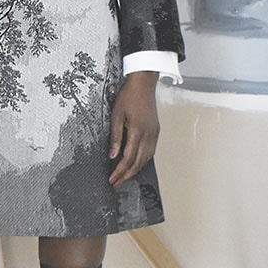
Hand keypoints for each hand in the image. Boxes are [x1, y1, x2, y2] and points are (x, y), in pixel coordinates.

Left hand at [108, 71, 159, 186]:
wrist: (143, 84)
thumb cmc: (128, 96)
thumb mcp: (116, 116)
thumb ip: (115, 138)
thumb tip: (112, 156)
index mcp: (137, 131)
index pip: (128, 159)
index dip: (119, 171)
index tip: (112, 179)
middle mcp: (148, 135)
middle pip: (138, 163)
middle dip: (126, 175)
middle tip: (116, 183)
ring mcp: (154, 134)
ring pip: (146, 159)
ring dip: (135, 170)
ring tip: (124, 177)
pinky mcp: (156, 131)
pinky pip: (150, 152)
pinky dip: (143, 161)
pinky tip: (136, 164)